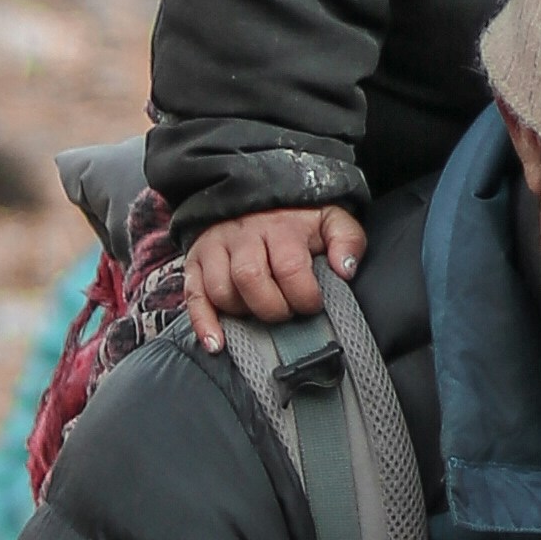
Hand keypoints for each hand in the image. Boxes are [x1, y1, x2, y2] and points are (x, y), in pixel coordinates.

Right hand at [181, 205, 363, 353]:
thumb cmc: (296, 220)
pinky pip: (193, 295)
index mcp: (281, 228)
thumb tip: (345, 269)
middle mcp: (244, 235)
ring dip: (242, 312)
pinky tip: (217, 344)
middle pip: (250, 278)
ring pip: (221, 289)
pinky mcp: (195, 262)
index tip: (312, 304)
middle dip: (272, 307)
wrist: (252, 195)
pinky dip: (203, 323)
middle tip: (286, 312)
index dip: (304, 296)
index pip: (290, 267)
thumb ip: (347, 241)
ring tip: (259, 314)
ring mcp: (216, 248)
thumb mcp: (330, 220)